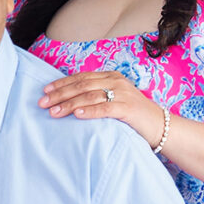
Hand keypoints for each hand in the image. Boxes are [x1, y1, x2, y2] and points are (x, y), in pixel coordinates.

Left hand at [39, 70, 166, 148]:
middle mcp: (116, 82)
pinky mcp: (128, 108)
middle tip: (43, 103)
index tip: (45, 91)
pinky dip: (89, 111)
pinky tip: (77, 114)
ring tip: (54, 112)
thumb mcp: (114, 100)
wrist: (160, 126)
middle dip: (60, 94)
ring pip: (90, 96)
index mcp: (111, 77)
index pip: (81, 77)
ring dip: (69, 104)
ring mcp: (123, 94)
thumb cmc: (133, 116)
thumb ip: (96, 96)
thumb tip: (68, 100)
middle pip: (82, 85)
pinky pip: (105, 108)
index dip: (61, 83)